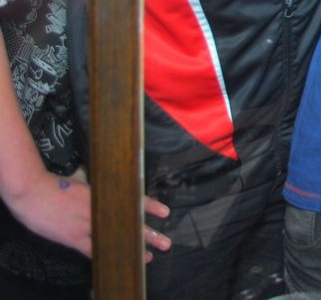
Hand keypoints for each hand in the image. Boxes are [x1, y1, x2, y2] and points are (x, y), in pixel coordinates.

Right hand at [6, 167, 171, 261]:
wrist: (33, 193)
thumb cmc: (56, 184)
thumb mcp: (82, 180)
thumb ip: (93, 185)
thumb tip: (101, 180)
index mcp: (103, 194)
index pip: (133, 200)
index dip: (150, 206)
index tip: (165, 213)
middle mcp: (99, 209)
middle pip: (128, 223)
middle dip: (148, 234)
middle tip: (166, 242)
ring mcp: (87, 224)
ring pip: (115, 237)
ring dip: (132, 247)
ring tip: (150, 256)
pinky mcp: (73, 237)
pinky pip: (92, 250)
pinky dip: (106, 255)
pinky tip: (119, 261)